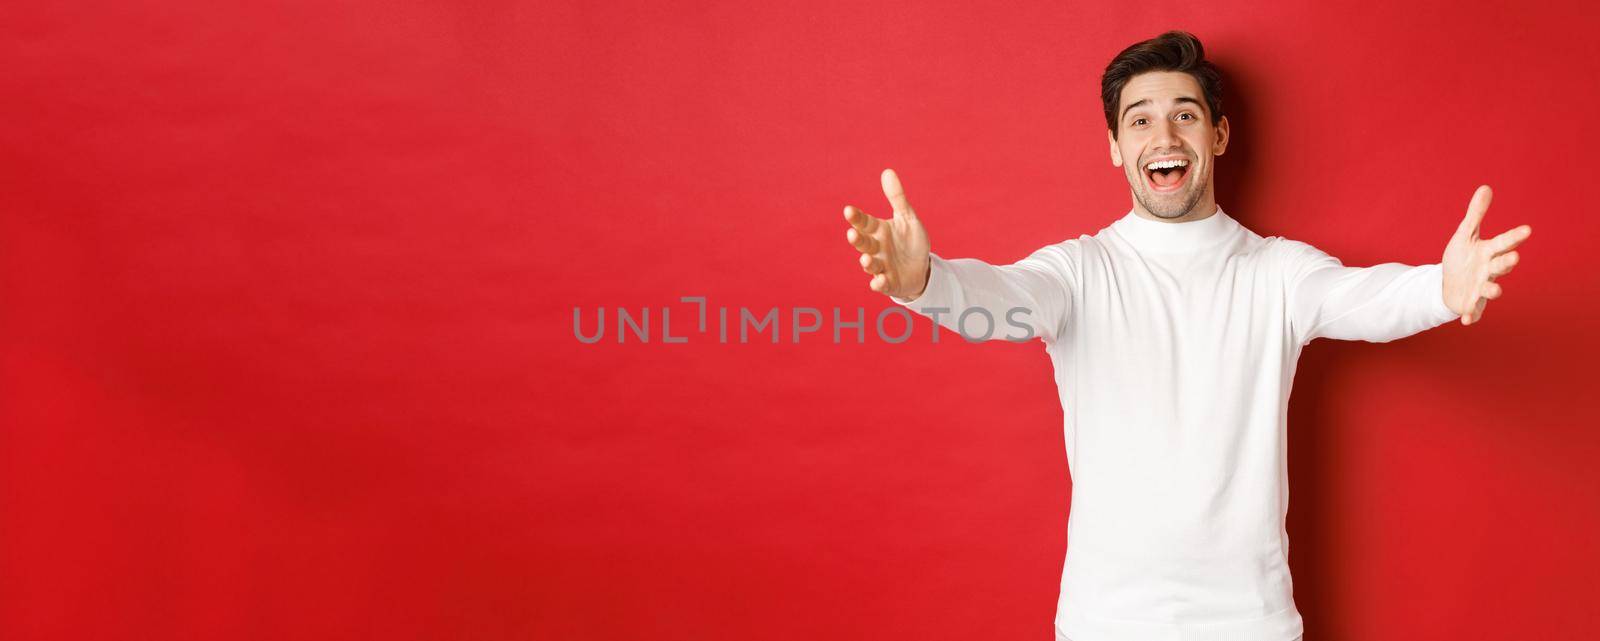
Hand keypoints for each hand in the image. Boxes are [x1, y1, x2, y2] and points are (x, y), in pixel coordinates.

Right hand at [842, 169, 931, 299]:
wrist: (922, 268)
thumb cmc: (910, 241)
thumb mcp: (908, 218)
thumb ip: (897, 198)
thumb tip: (887, 171)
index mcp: (878, 231)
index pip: (864, 222)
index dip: (856, 218)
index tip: (849, 210)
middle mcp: (876, 248)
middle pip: (863, 243)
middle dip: (857, 240)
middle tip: (853, 234)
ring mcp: (881, 266)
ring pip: (870, 265)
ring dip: (867, 263)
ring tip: (866, 259)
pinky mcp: (889, 283)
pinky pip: (881, 284)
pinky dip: (879, 283)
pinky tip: (879, 281)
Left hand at [1441, 185, 1531, 324]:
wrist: (1448, 283)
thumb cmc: (1461, 257)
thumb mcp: (1464, 234)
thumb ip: (1475, 214)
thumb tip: (1485, 187)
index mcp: (1488, 252)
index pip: (1503, 242)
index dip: (1514, 237)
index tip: (1527, 229)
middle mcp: (1488, 270)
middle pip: (1500, 266)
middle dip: (1507, 263)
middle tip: (1514, 258)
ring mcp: (1481, 287)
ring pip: (1491, 289)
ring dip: (1494, 289)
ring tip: (1496, 290)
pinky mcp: (1471, 303)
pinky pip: (1473, 311)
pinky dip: (1471, 315)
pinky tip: (1466, 321)